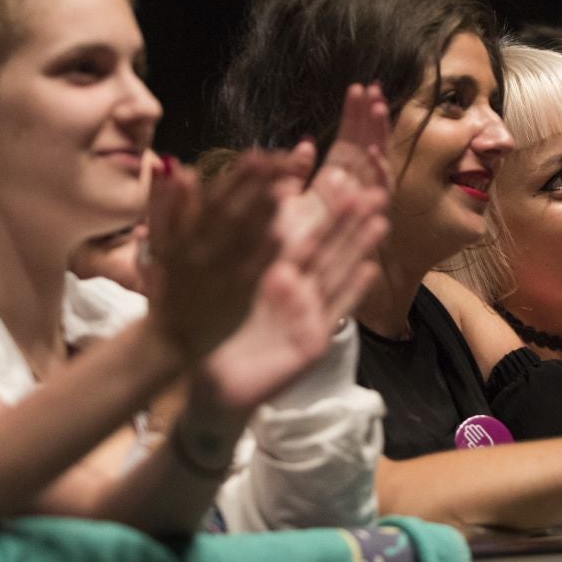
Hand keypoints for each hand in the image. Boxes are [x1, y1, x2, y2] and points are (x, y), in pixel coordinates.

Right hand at [144, 153, 284, 360]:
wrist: (173, 338)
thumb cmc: (173, 284)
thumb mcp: (162, 245)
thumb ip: (166, 206)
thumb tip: (176, 167)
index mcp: (182, 235)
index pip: (215, 196)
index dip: (239, 175)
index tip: (262, 153)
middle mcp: (199, 251)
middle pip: (231, 210)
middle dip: (257, 184)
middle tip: (284, 160)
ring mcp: (217, 274)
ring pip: (240, 238)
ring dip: (262, 211)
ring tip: (286, 186)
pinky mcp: (234, 297)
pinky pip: (248, 272)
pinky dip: (260, 253)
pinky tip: (278, 233)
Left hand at [196, 165, 385, 415]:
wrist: (210, 387)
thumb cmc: (206, 336)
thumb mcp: (196, 284)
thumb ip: (190, 232)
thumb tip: (182, 176)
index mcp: (269, 271)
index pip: (297, 229)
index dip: (315, 204)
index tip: (336, 174)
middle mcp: (293, 287)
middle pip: (325, 247)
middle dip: (348, 219)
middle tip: (372, 188)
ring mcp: (306, 313)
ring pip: (336, 273)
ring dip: (358, 248)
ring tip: (380, 221)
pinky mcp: (312, 341)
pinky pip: (334, 312)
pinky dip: (352, 292)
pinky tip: (368, 270)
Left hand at [281, 84, 391, 249]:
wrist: (276, 290)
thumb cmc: (274, 253)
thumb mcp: (278, 205)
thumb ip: (292, 175)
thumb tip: (305, 144)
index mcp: (329, 189)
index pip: (347, 146)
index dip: (354, 119)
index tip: (357, 90)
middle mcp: (348, 198)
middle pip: (365, 151)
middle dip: (369, 120)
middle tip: (372, 88)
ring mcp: (357, 212)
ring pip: (375, 168)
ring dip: (378, 138)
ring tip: (378, 108)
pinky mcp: (361, 229)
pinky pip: (377, 200)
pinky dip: (378, 176)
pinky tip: (374, 154)